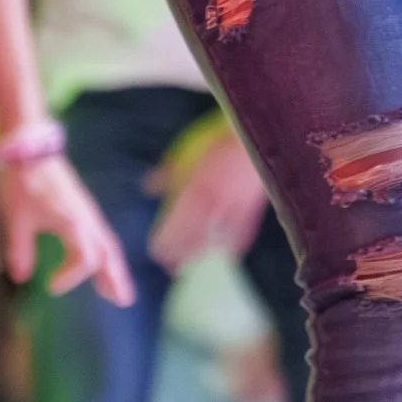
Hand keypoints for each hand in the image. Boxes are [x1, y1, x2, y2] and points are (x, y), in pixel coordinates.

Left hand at [0, 151, 134, 303]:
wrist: (30, 151)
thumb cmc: (23, 183)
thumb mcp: (17, 218)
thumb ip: (20, 249)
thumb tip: (20, 278)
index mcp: (73, 222)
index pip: (85, 259)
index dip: (71, 276)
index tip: (50, 287)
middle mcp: (87, 219)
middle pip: (109, 253)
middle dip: (116, 278)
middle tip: (124, 302)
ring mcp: (88, 213)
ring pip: (108, 245)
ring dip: (115, 269)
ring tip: (119, 292)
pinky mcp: (83, 209)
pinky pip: (102, 236)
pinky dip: (106, 255)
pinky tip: (102, 266)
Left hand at [147, 120, 268, 270]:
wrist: (253, 134)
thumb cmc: (217, 139)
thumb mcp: (186, 150)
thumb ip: (168, 173)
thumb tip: (148, 188)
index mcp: (194, 189)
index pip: (175, 224)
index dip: (165, 241)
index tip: (155, 252)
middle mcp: (213, 203)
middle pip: (193, 237)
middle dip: (180, 254)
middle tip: (170, 267)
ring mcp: (234, 208)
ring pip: (215, 240)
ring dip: (202, 254)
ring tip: (192, 263)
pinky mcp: (252, 208)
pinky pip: (242, 233)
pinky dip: (233, 245)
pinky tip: (226, 252)